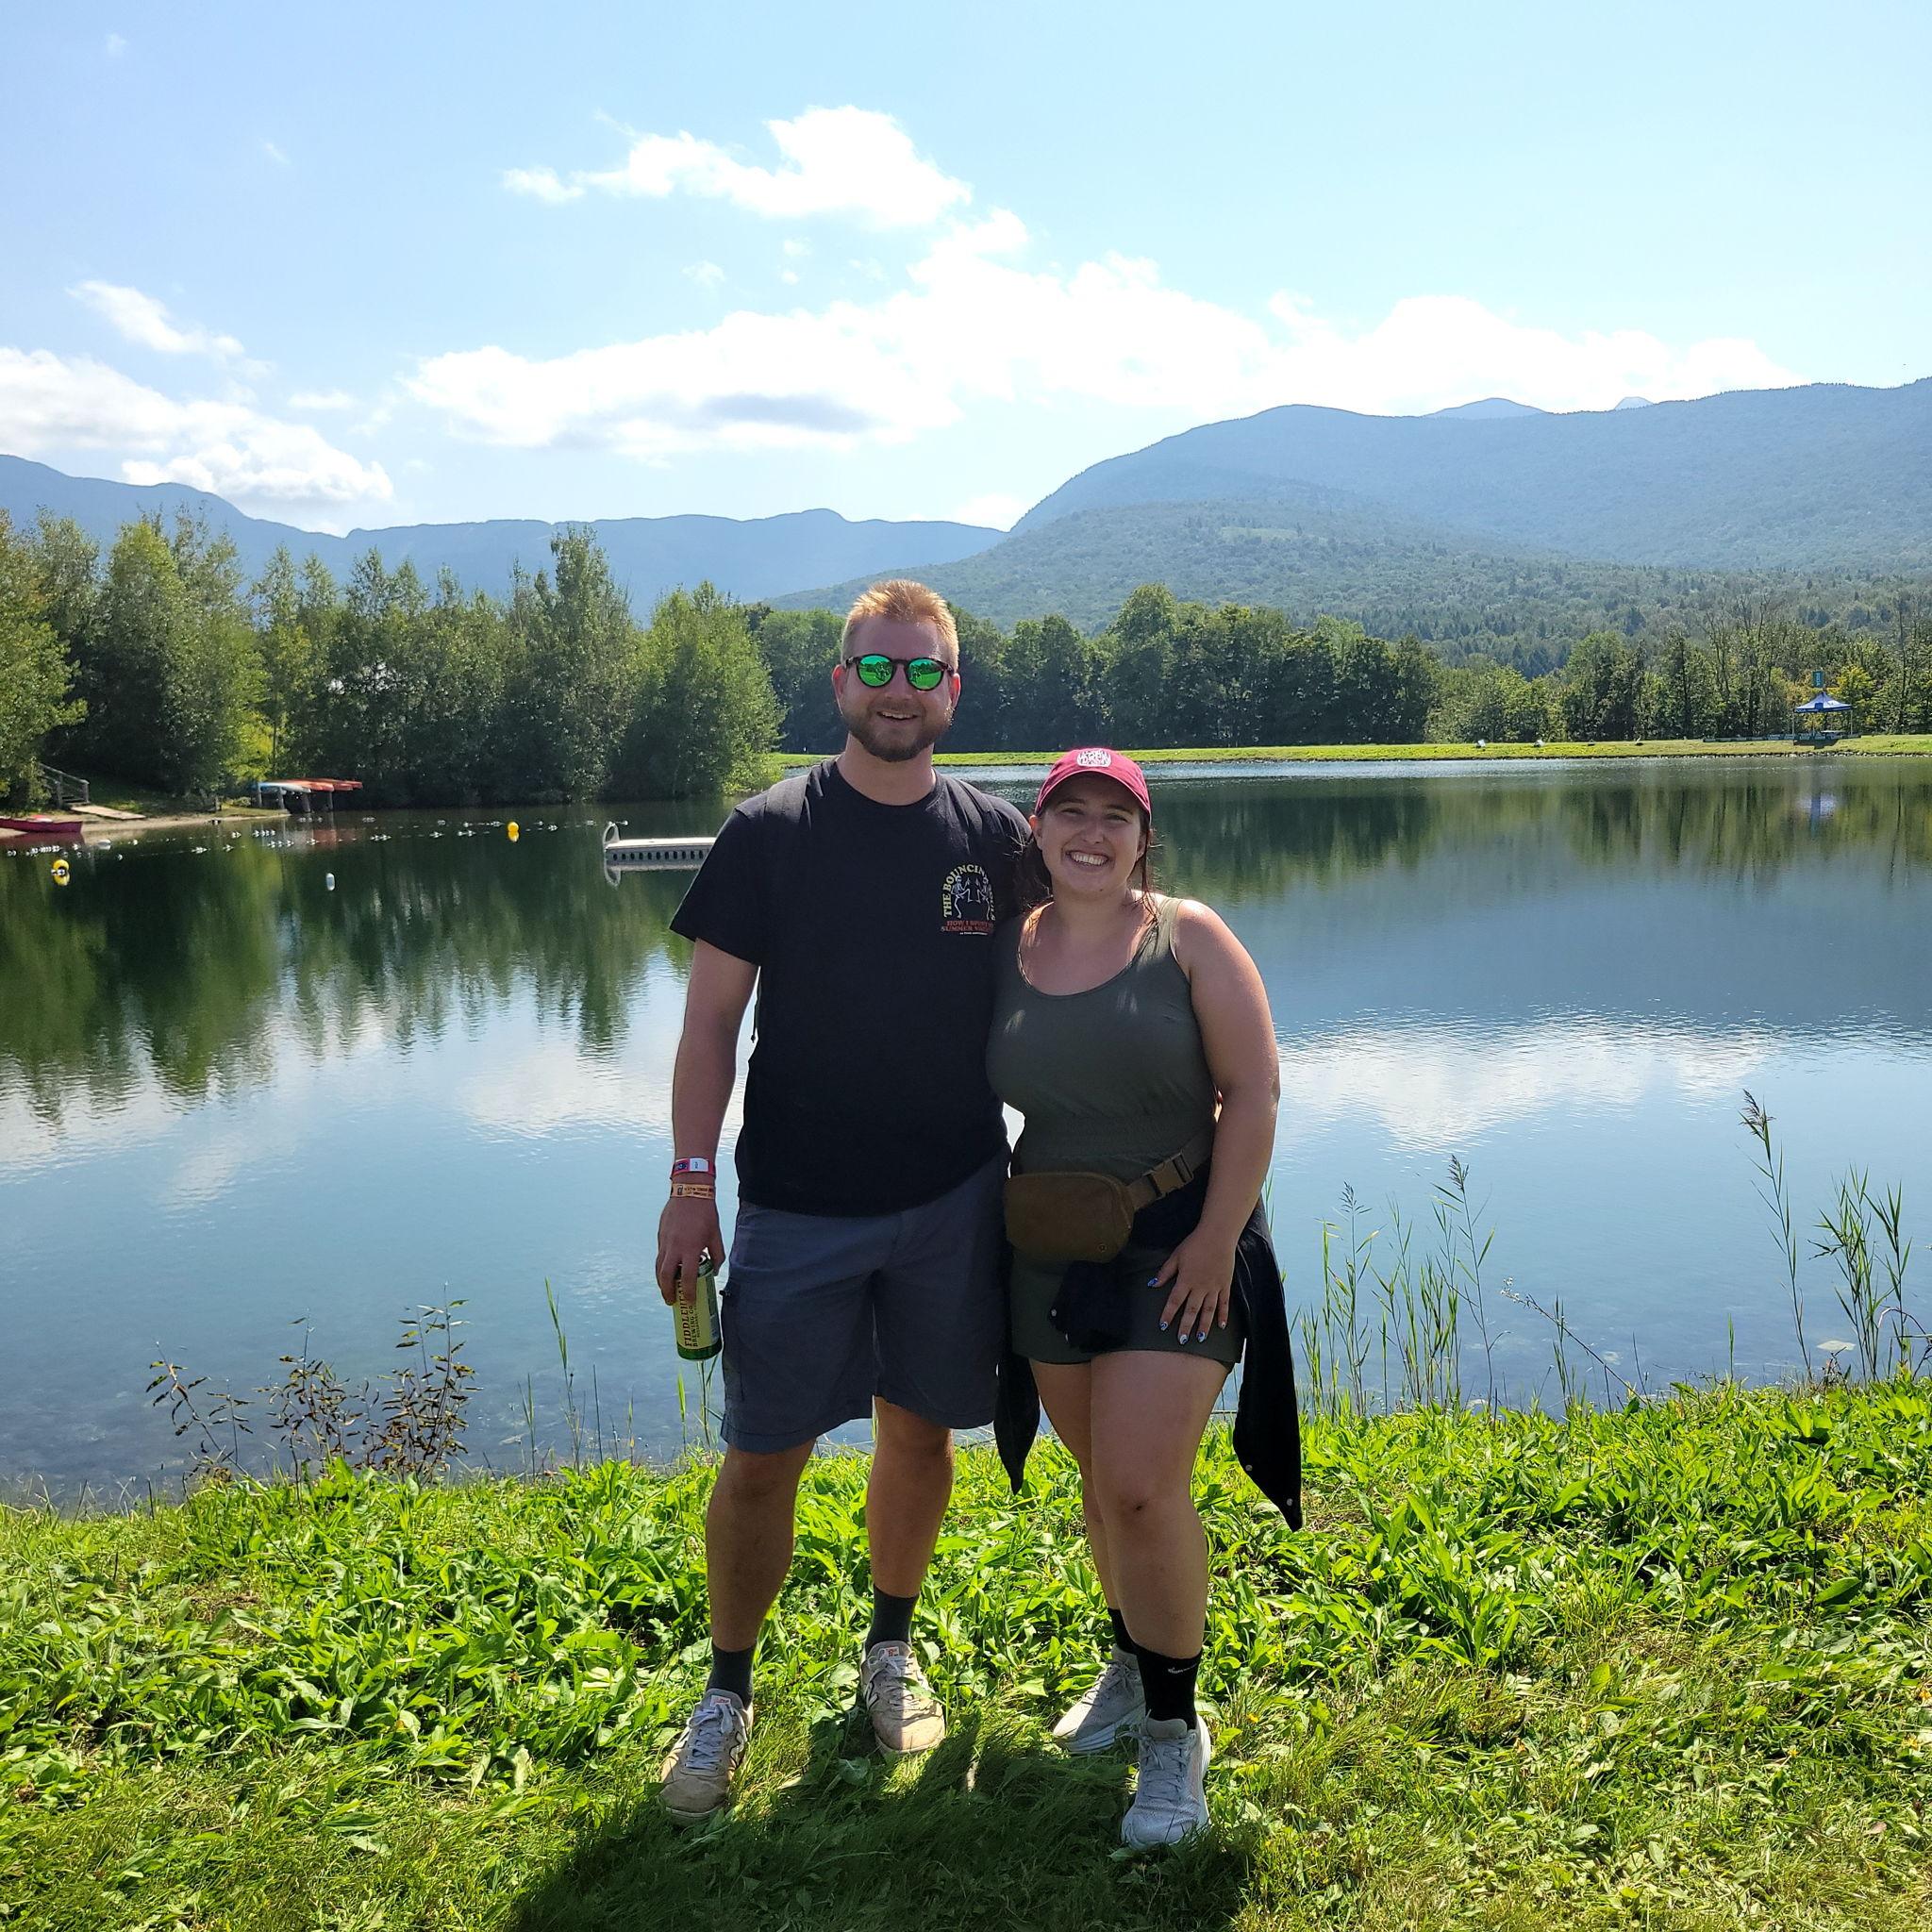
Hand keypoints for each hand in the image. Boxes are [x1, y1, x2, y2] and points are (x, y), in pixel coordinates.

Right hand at [656, 1193, 722, 1304]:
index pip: (688, 1278)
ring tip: (667, 1290)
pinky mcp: (660, 1236)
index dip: (688, 1293)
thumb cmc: (705, 1213)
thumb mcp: (716, 1235)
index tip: (689, 1302)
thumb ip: (717, 1255)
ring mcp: (665, 1241)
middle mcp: (674, 1247)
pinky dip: (662, 1266)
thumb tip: (714, 1270)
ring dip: (661, 1281)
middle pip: (665, 1276)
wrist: (689, 1191)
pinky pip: (659, 1256)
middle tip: (671, 1301)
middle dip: (667, 1292)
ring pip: (658, 1267)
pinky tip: (668, 1270)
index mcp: (690, 1248)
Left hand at [1151, 1227, 1236, 1342]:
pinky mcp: (1225, 1284)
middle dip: (1186, 1326)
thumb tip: (1152, 1284)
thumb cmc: (1194, 1244)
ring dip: (1204, 1325)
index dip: (1168, 1314)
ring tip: (1200, 1339)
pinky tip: (1221, 1325)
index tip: (1162, 1326)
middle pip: (1192, 1310)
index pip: (1174, 1301)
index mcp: (1186, 1280)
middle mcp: (1200, 1287)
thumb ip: (1165, 1272)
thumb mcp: (1176, 1256)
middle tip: (1181, 1340)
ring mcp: (1214, 1287)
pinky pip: (1224, 1303)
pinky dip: (1223, 1315)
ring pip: (1208, 1310)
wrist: (1217, 1235)